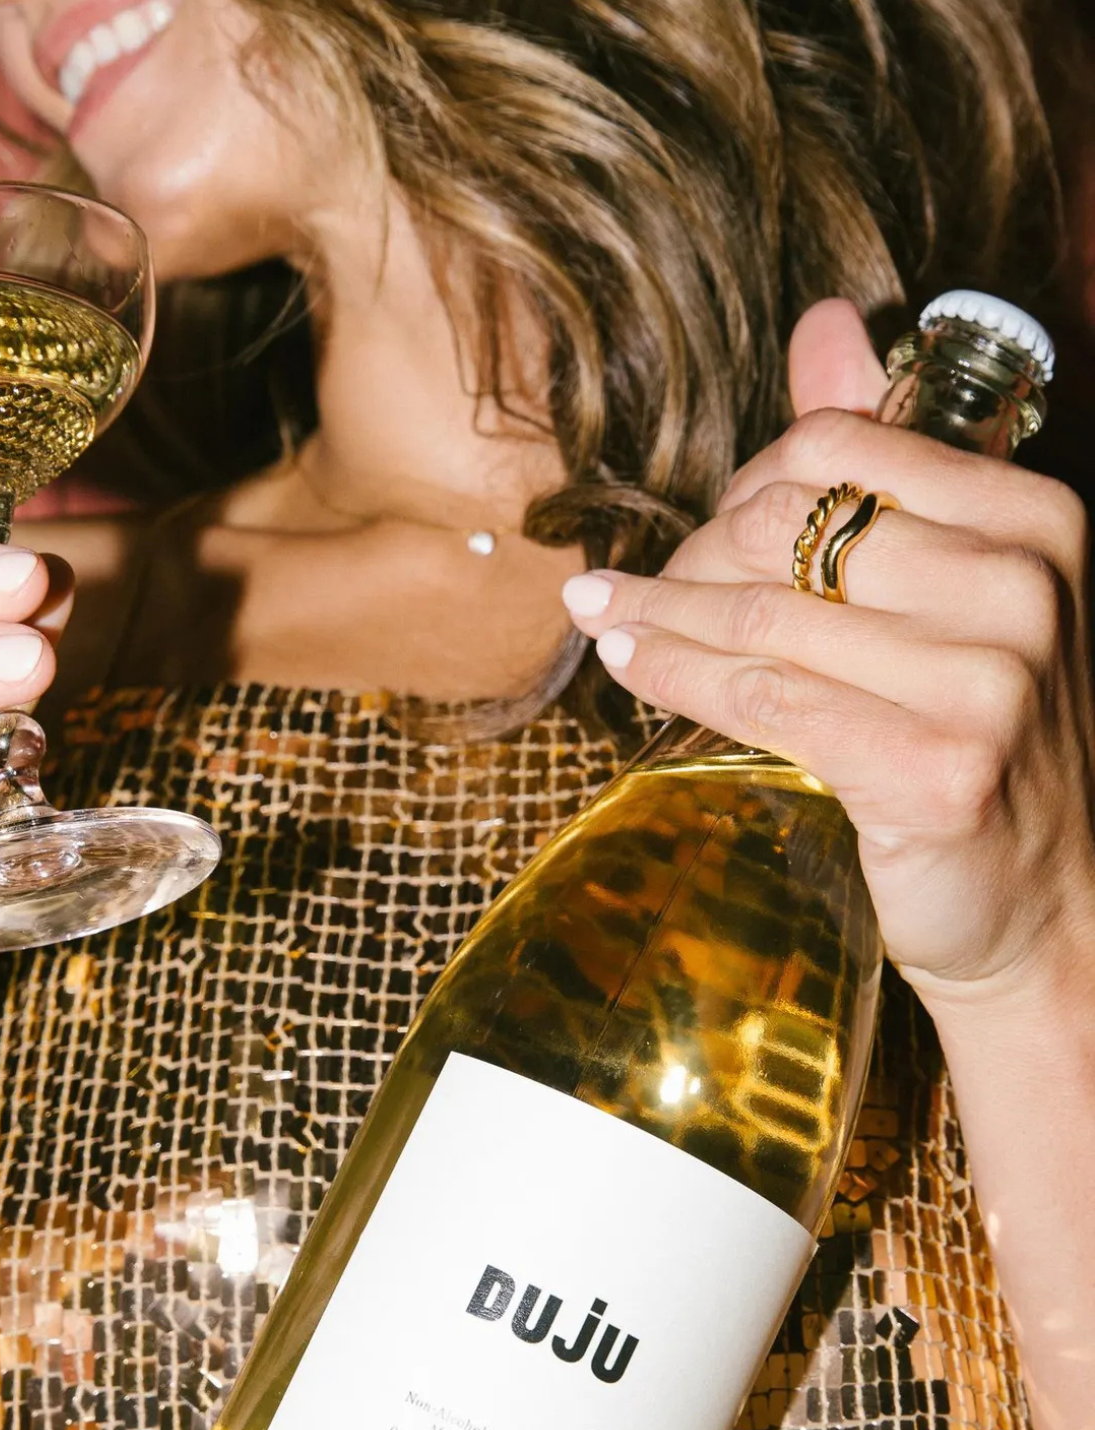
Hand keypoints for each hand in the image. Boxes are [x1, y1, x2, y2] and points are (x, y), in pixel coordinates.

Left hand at [563, 300, 1094, 989]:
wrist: (1041, 898)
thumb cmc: (974, 732)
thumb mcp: (949, 584)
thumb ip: (884, 455)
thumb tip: (827, 322)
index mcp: (1034, 517)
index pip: (836, 449)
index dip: (742, 486)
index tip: (697, 531)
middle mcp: (1023, 585)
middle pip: (787, 529)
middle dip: (687, 556)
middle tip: (632, 587)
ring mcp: (988, 681)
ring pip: (761, 615)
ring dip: (656, 614)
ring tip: (598, 611)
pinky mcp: (935, 766)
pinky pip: (761, 694)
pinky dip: (676, 673)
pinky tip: (626, 661)